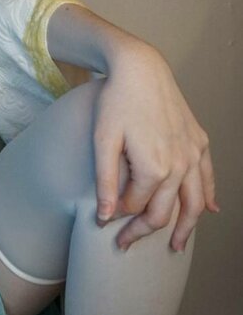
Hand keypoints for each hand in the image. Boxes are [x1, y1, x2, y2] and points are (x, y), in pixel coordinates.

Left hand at [93, 40, 217, 250]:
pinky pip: (208, 176)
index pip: (137, 207)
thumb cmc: (117, 101)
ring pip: (195, 202)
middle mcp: (180, 164)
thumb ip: (105, 182)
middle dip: (145, 231)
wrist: (140, 68)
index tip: (106, 226)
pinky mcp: (198, 140)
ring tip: (178, 246)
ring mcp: (193, 153)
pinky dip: (209, 196)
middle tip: (127, 243)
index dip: (120, 219)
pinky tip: (210, 210)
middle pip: (166, 212)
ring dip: (187, 227)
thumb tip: (105, 217)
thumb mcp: (103, 141)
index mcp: (154, 168)